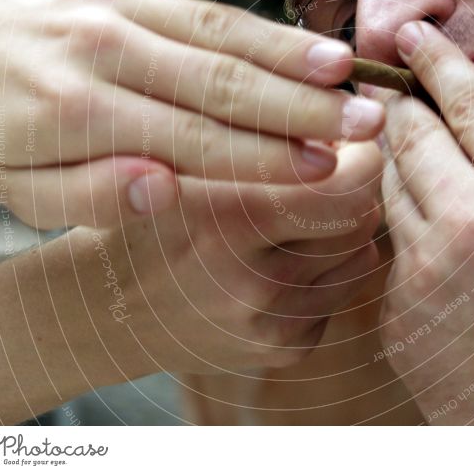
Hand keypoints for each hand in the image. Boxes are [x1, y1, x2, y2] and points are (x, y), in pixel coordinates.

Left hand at [0, 0, 382, 228]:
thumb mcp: (21, 192)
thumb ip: (93, 198)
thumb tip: (167, 187)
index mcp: (81, 112)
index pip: (195, 141)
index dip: (265, 157)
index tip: (326, 167)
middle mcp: (104, 49)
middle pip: (220, 82)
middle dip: (300, 105)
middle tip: (366, 120)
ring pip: (215, 25)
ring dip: (283, 45)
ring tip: (342, 65)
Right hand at [93, 142, 382, 373]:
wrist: (110, 308)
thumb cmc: (152, 215)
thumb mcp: (183, 160)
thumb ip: (260, 134)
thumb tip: (347, 122)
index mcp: (227, 219)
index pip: (350, 186)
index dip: (360, 155)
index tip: (344, 142)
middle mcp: (254, 281)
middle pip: (362, 218)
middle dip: (352, 189)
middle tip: (321, 175)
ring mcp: (271, 324)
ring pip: (361, 254)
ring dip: (341, 231)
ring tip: (293, 219)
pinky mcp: (284, 351)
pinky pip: (342, 293)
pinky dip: (327, 271)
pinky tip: (281, 261)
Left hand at [375, 21, 473, 424]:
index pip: (467, 99)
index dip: (434, 58)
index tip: (411, 32)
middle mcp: (469, 220)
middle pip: (409, 134)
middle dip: (402, 104)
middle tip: (400, 88)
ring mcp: (425, 272)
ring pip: (389, 188)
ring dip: (396, 161)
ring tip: (409, 151)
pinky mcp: (401, 319)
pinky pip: (390, 253)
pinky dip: (403, 230)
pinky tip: (429, 233)